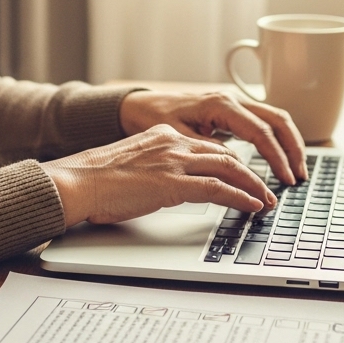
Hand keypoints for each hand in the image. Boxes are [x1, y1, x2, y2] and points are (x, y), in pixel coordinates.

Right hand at [40, 125, 276, 226]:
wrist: (77, 182)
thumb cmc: (95, 180)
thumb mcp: (131, 165)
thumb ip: (153, 169)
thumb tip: (161, 187)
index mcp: (162, 136)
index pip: (208, 146)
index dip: (230, 162)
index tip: (241, 175)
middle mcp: (172, 143)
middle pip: (226, 154)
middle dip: (250, 173)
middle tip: (264, 189)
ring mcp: (174, 161)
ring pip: (229, 168)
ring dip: (253, 186)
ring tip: (266, 201)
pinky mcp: (173, 183)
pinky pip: (218, 188)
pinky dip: (241, 198)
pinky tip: (252, 207)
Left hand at [119, 90, 308, 183]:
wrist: (138, 105)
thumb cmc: (153, 118)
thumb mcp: (178, 138)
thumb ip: (208, 151)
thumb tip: (236, 166)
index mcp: (220, 105)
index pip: (260, 132)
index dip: (276, 158)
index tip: (284, 180)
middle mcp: (232, 100)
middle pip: (278, 120)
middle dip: (293, 149)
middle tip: (299, 177)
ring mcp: (234, 104)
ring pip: (275, 119)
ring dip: (289, 144)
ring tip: (296, 171)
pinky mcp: (232, 112)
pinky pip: (263, 122)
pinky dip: (277, 140)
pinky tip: (281, 159)